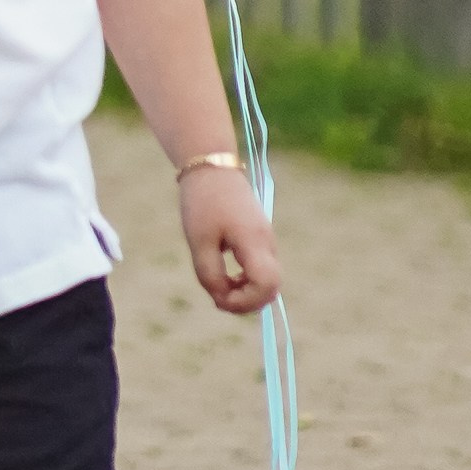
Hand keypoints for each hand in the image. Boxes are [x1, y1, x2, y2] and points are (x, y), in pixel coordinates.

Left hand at [177, 160, 282, 314]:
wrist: (211, 167)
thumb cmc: (202, 202)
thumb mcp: (199, 241)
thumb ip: (210, 274)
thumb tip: (221, 298)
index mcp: (254, 241)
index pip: (266, 285)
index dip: (245, 301)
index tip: (219, 297)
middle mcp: (267, 243)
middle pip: (271, 288)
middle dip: (246, 302)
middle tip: (218, 297)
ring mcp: (267, 241)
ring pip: (267, 281)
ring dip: (246, 293)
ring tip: (219, 287)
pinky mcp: (261, 238)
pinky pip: (261, 270)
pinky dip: (247, 281)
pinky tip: (227, 278)